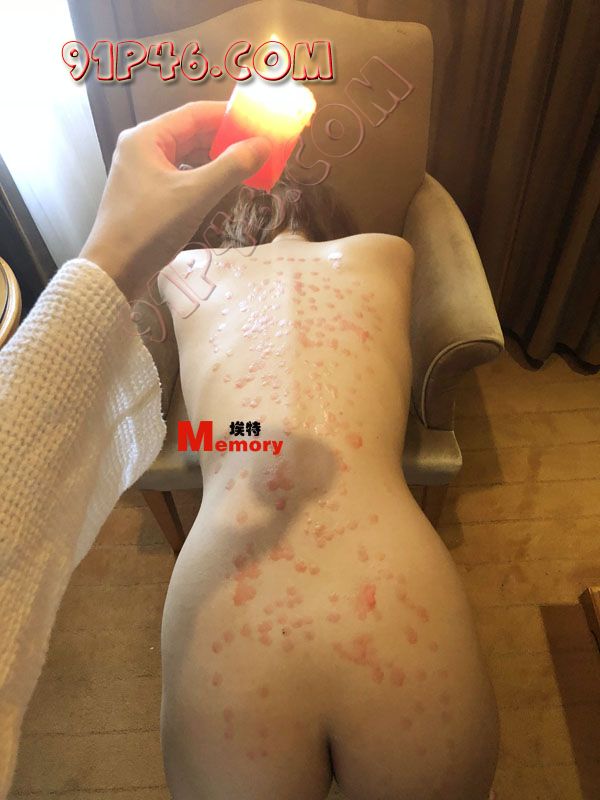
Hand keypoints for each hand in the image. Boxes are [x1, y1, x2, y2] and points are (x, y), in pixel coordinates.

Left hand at [79, 101, 271, 298]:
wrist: (114, 271)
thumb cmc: (149, 228)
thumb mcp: (194, 195)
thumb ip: (231, 167)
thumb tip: (263, 145)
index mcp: (146, 137)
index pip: (194, 114)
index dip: (228, 115)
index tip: (258, 121)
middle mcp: (142, 148)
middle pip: (191, 134)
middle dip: (225, 140)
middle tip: (258, 148)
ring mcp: (143, 172)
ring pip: (188, 157)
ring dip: (216, 162)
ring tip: (246, 168)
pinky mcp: (147, 195)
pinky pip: (182, 177)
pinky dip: (204, 180)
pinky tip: (223, 189)